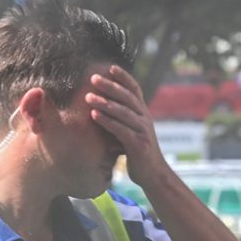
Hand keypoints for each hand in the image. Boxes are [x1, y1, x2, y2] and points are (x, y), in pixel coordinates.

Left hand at [85, 65, 167, 186]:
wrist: (153, 174)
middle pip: (127, 97)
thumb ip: (122, 117)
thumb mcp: (131, 129)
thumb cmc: (137, 151)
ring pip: (123, 112)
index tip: (110, 66)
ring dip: (104, 103)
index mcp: (143, 112)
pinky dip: (107, 121)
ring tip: (87, 97)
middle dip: (110, 86)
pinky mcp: (138, 144)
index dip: (124, 77)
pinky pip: (121, 129)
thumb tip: (102, 103)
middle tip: (93, 78)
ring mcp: (143, 131)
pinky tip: (94, 115)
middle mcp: (145, 118)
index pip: (135, 89)